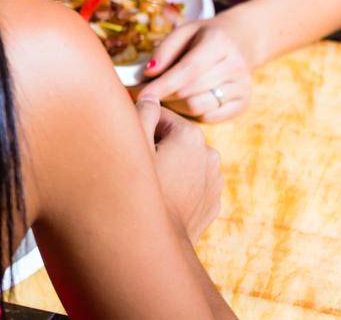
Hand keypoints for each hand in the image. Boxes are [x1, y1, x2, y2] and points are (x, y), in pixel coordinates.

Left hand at [137, 15, 255, 121]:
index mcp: (219, 43)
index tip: (140, 94)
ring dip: (174, 105)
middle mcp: (236, 66)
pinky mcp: (243, 104)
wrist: (238, 43)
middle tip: (145, 95)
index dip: (162, 84)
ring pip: (198, 107)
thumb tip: (148, 73)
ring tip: (162, 96)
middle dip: (163, 95)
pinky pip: (209, 117)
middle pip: (190, 91)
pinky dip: (190, 113)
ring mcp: (242, 87)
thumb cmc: (201, 38)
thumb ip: (164, 50)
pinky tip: (181, 101)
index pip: (188, 70)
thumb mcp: (182, 33)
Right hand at [137, 95, 222, 240]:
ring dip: (169, 164)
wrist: (154, 243)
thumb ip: (143, 113)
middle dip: (156, 144)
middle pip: (175, 138)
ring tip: (148, 181)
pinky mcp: (212, 203)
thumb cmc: (140, 189)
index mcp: (192, 136)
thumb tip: (150, 96)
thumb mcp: (135, 145)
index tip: (126, 137)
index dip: (139, 123)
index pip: (160, 115)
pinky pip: (192, 184)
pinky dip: (179, 185)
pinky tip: (161, 196)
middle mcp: (210, 155)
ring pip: (185, 161)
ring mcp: (214, 181)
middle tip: (135, 161)